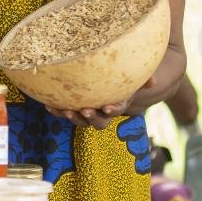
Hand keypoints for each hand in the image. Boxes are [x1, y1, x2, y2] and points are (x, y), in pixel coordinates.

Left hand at [43, 73, 165, 129]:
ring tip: (64, 110)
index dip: (111, 110)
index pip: (115, 110)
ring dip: (72, 117)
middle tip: (83, 110)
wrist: (108, 84)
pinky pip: (63, 112)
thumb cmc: (121, 79)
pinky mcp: (72, 109)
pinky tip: (48, 105)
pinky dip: (55, 111)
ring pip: (79, 121)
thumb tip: (153, 81)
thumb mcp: (131, 79)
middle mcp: (101, 113)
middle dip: (90, 117)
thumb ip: (142, 79)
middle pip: (97, 122)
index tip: (107, 107)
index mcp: (115, 105)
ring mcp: (86, 113)